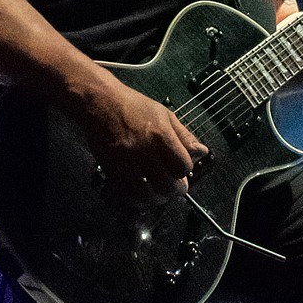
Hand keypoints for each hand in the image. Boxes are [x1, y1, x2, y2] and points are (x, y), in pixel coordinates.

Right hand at [81, 78, 206, 198]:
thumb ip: (184, 136)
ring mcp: (126, 162)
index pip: (183, 167)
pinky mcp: (110, 169)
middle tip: (175, 188)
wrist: (99, 102)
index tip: (182, 170)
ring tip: (160, 193)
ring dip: (157, 198)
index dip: (186, 171)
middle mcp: (144, 151)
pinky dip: (137, 200)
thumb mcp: (165, 114)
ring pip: (147, 194)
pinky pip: (126, 194)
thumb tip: (202, 152)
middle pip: (167, 185)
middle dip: (176, 190)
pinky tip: (141, 195)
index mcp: (161, 136)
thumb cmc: (133, 105)